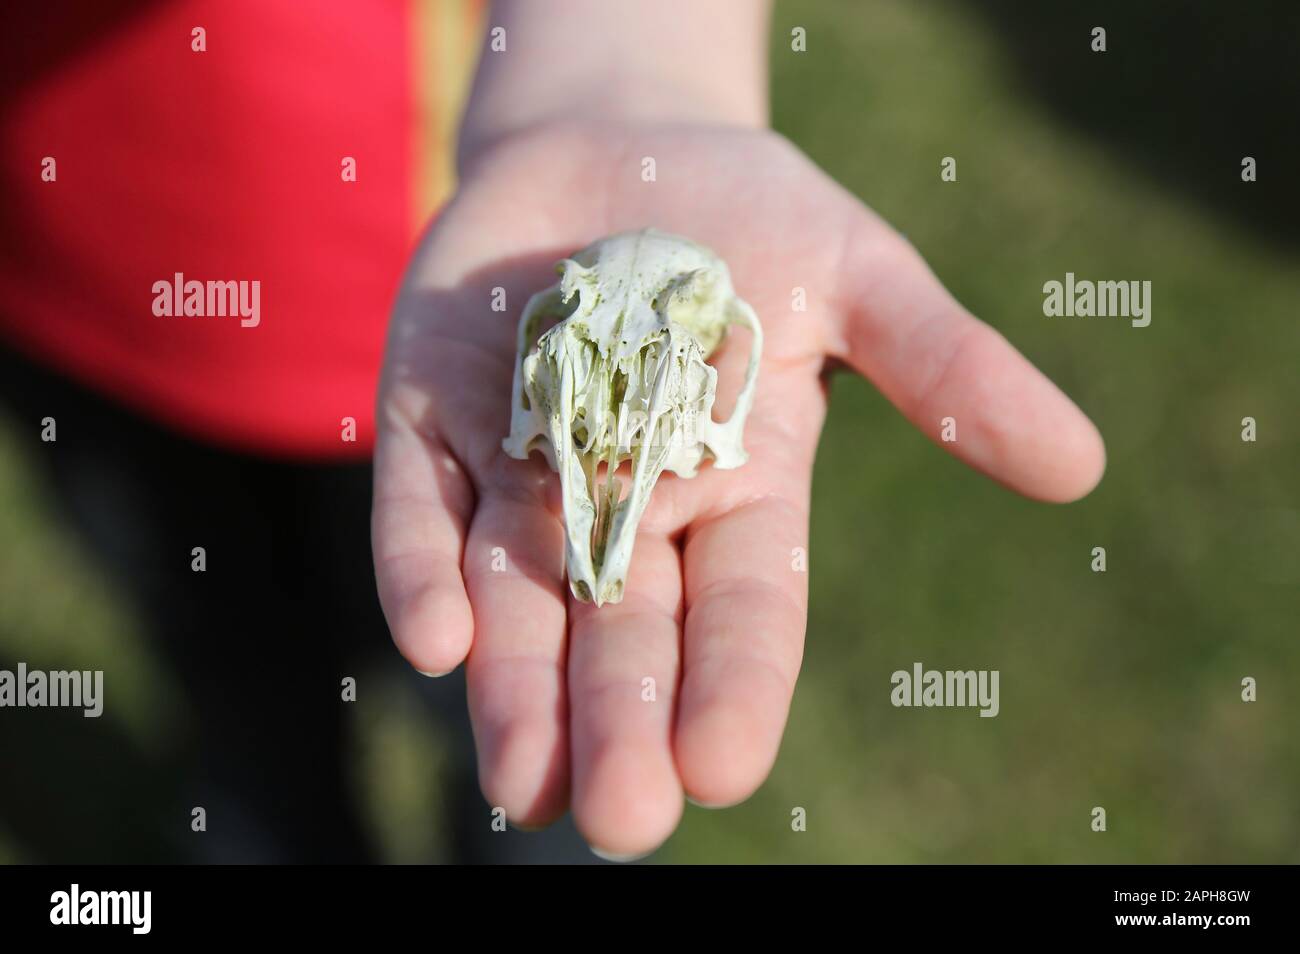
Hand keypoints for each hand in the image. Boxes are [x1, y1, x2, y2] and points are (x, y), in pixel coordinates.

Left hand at [371, 120, 1104, 857]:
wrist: (619, 146)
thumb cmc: (754, 217)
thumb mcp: (861, 277)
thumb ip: (947, 369)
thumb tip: (1080, 467)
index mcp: (737, 490)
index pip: (743, 610)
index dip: (734, 686)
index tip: (722, 768)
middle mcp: (626, 506)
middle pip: (623, 630)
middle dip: (619, 721)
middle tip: (617, 820)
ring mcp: (521, 470)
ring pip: (518, 599)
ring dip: (516, 690)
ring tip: (520, 787)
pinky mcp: (432, 423)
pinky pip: (419, 510)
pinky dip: (422, 570)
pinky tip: (433, 641)